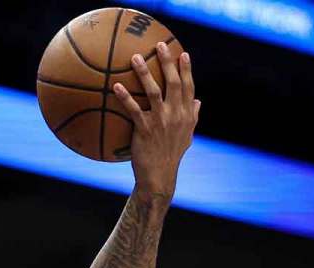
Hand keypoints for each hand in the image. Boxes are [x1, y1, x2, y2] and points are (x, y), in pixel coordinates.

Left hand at [112, 43, 199, 196]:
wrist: (160, 176)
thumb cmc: (171, 155)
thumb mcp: (187, 136)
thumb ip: (193, 117)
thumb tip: (198, 101)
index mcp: (187, 115)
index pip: (190, 88)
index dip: (187, 70)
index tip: (183, 53)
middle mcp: (176, 115)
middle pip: (174, 83)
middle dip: (168, 62)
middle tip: (159, 45)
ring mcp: (161, 121)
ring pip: (153, 91)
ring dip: (144, 73)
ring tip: (135, 58)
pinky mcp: (145, 129)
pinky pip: (133, 109)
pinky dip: (125, 97)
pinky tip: (115, 86)